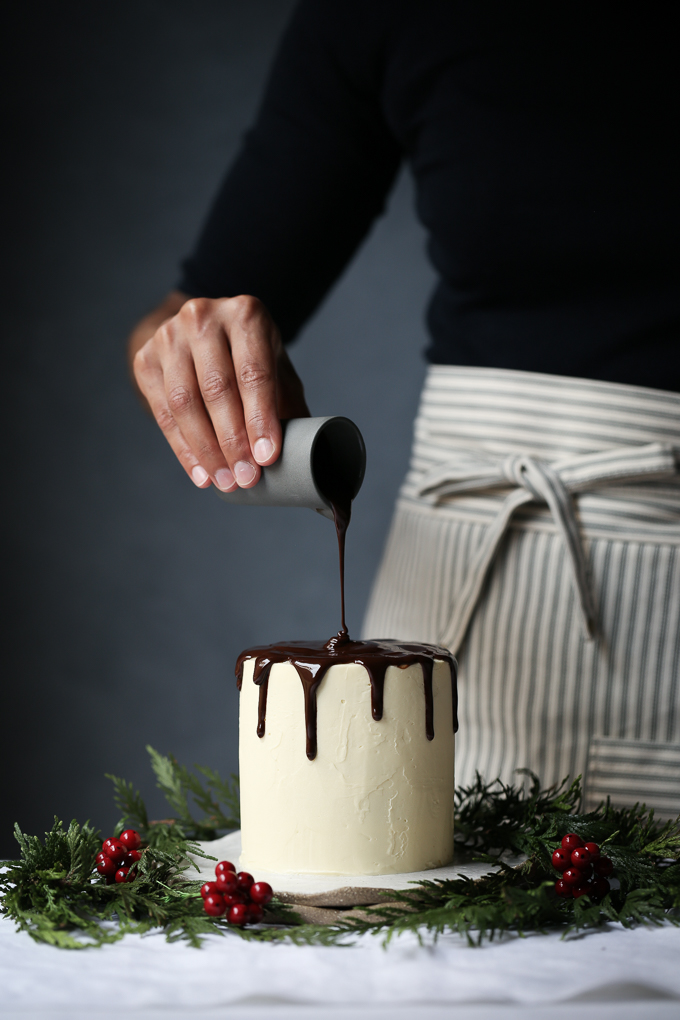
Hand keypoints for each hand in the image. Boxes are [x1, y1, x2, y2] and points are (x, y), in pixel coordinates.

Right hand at [127, 291, 309, 490]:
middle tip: (246, 477)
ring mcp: (169, 336)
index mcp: (245, 314)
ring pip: (185, 402)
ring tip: (225, 481)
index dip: (260, 418)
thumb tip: (308, 455)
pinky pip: (163, 412)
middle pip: (216, 388)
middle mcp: (203, 317)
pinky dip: (183, 449)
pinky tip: (201, 473)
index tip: (266, 457)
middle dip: (233, 440)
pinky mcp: (145, 359)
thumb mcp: (276, 367)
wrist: (201, 332)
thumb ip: (288, 402)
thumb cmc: (249, 356)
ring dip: (206, 450)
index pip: (253, 372)